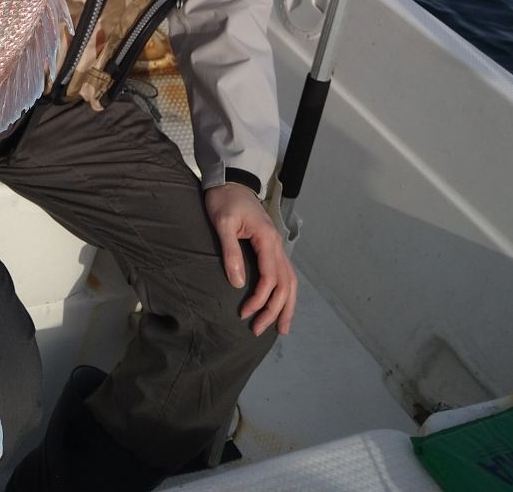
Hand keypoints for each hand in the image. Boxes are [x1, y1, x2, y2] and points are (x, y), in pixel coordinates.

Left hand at [204, 182, 297, 335]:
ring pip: (290, 280)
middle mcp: (277, 244)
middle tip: (259, 330)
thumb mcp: (222, 222)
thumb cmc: (224, 200)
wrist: (229, 181)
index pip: (271, 277)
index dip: (260, 299)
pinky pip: (284, 273)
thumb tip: (238, 283)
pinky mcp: (271, 245)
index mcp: (267, 239)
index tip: (244, 313)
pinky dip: (286, 292)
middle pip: (285, 284)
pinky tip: (281, 304)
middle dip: (275, 310)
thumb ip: (230, 251)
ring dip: (286, 305)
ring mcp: (276, 244)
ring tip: (282, 328)